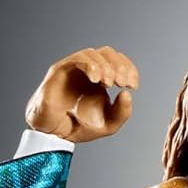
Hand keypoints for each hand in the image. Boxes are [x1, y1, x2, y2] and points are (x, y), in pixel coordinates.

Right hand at [24, 46, 138, 142]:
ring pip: (91, 53)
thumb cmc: (78, 127)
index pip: (117, 62)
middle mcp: (87, 71)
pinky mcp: (59, 71)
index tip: (133, 85)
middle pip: (107, 52)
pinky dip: (90, 66)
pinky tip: (96, 80)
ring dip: (105, 66)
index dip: (129, 69)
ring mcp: (72, 69)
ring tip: (109, 83)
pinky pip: (75, 60)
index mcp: (100, 79)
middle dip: (120, 66)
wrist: (54, 134)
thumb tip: (128, 94)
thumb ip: (122, 113)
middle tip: (122, 83)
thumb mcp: (108, 125)